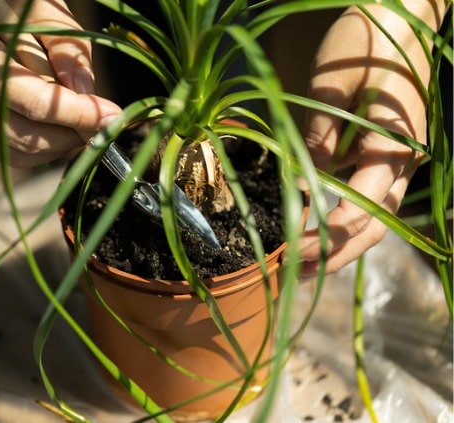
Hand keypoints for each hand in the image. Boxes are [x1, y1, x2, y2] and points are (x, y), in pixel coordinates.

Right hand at [0, 0, 121, 166]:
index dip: (79, 114)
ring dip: (60, 143)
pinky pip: (10, 153)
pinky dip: (42, 144)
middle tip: (104, 121)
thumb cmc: (3, 5)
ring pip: (21, 154)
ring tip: (80, 120)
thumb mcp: (39, 9)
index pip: (35, 104)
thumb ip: (66, 46)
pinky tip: (54, 122)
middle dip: (74, 134)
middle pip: (30, 138)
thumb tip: (86, 91)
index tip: (114, 115)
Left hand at [300, 2, 446, 275]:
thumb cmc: (364, 44)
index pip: (362, 210)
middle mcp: (402, 163)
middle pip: (373, 226)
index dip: (326, 236)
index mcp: (393, 148)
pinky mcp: (385, 155)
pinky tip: (311, 227)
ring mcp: (397, 161)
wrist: (399, 16)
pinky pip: (366, 197)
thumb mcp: (333, 88)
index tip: (290, 251)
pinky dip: (340, 218)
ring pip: (372, 217)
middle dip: (333, 253)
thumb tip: (304, 187)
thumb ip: (319, 140)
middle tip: (291, 270)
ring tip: (297, 262)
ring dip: (337, 243)